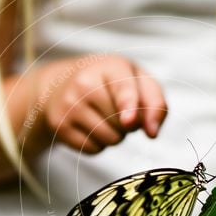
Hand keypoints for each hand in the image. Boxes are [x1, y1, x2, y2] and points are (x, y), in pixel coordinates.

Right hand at [38, 54, 166, 153]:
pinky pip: (93, 149)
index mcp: (110, 67)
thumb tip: (152, 133)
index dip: (129, 106)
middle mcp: (85, 83)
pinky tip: (89, 125)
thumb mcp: (137, 81)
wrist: (61, 84)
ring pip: (110, 139)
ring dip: (115, 135)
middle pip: (124, 123)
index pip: (123, 89)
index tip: (130, 121)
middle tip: (115, 107)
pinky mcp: (60, 126)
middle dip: (129, 123)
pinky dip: (98, 143)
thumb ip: (155, 103)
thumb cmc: (109, 83)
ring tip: (103, 116)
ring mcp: (70, 105)